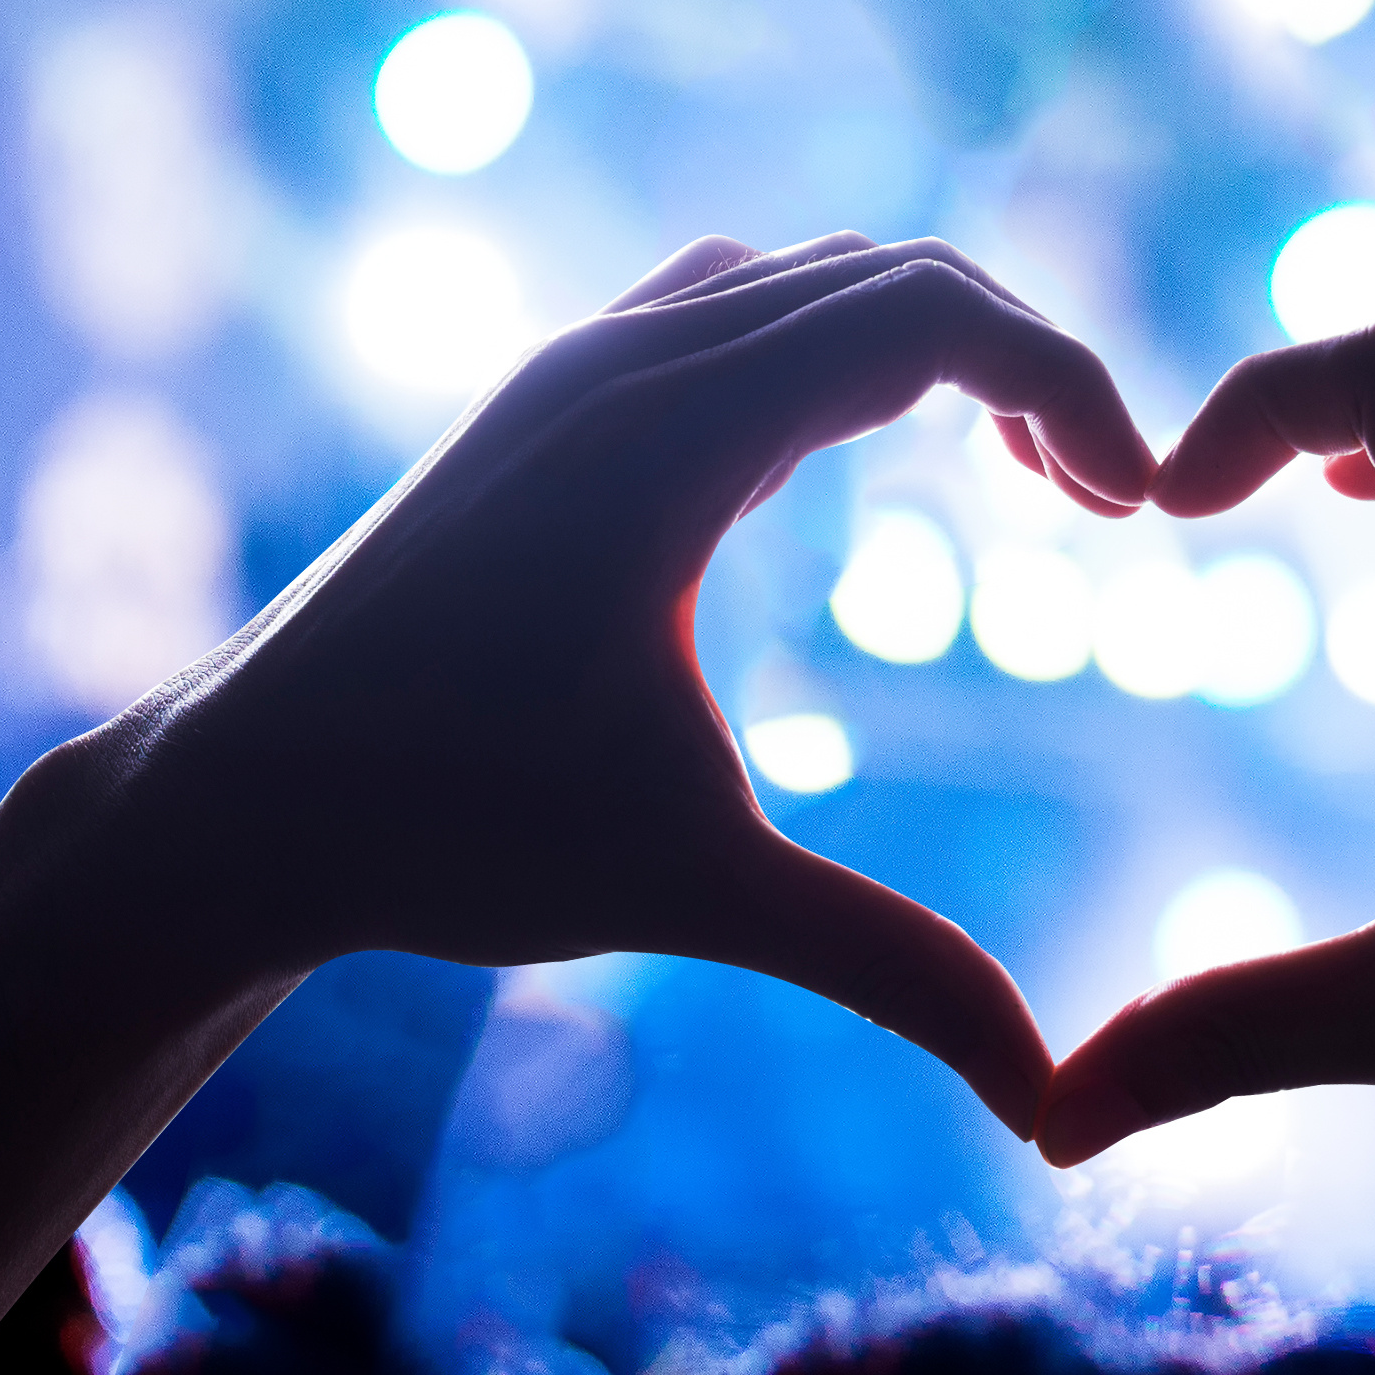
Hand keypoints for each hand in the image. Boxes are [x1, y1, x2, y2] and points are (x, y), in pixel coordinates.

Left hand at [97, 233, 1155, 1134]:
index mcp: (668, 436)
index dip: (1069, 385)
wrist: (235, 803)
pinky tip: (868, 452)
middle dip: (1034, 368)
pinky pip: (741, 300)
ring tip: (1030, 479)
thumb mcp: (697, 895)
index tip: (1138, 508)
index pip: (931, 316)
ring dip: (944, 344)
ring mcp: (578, 365)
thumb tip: (1049, 1100)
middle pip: (897, 274)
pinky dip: (845, 340)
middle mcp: (624, 362)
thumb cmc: (449, 835)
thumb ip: (892, 969)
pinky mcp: (552, 396)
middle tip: (1110, 504)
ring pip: (819, 274)